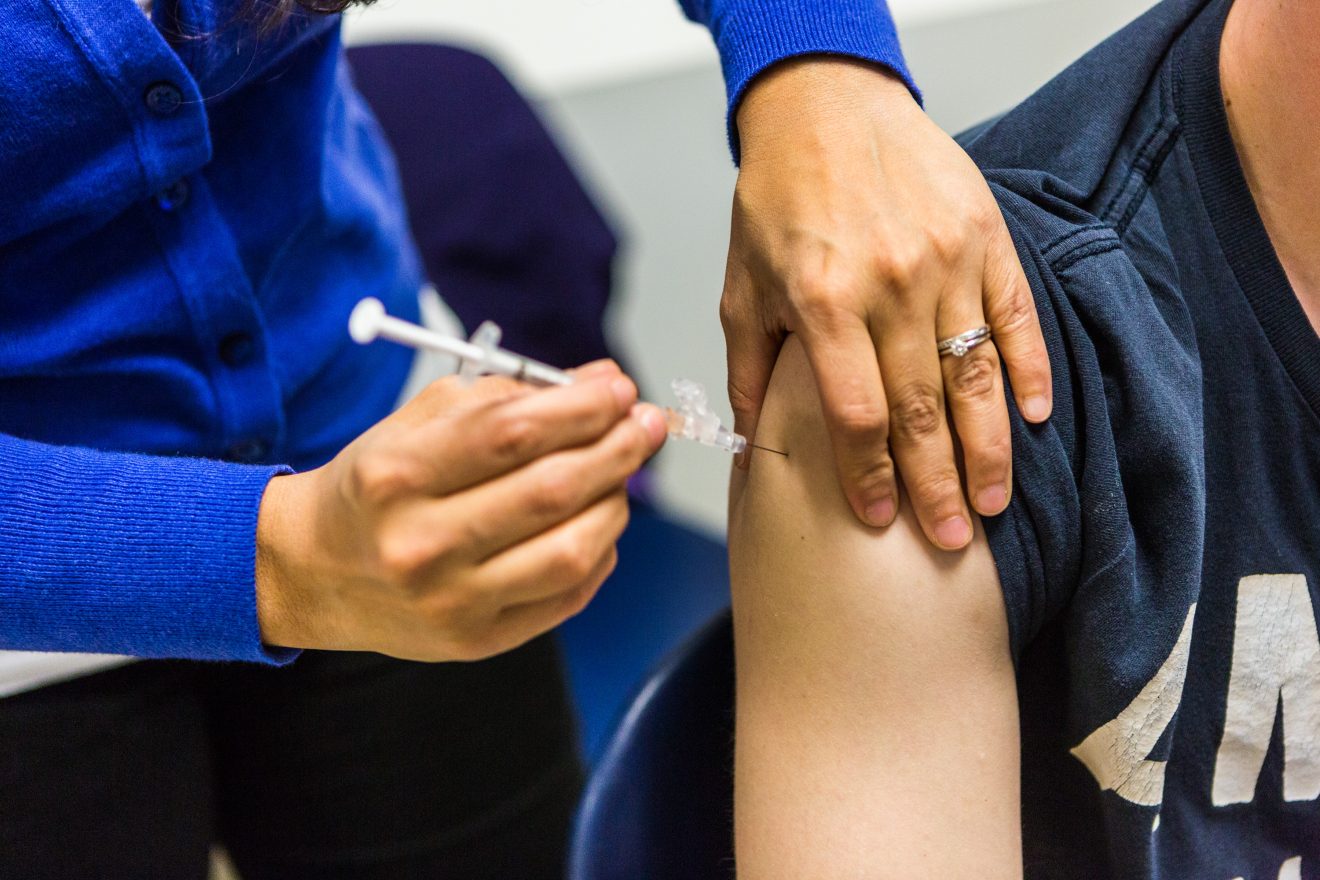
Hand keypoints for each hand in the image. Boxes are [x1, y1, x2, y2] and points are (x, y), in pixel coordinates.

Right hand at [254, 362, 666, 661]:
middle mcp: (420, 544)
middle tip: (645, 425)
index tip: (620, 390)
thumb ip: (510, 396)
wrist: (317, 572)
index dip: (582, 408)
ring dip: (616, 502)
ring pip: (572, 550)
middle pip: (551, 491)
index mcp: (396, 476)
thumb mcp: (420, 422)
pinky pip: (568, 595)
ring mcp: (450, 602)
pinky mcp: (476, 642)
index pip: (513, 433)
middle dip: (616, 450)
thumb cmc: (378, 486)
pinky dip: (599, 552)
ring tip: (620, 474)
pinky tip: (596, 522)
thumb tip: (602, 383)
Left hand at [724, 57, 1051, 549]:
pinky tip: (1031, 420)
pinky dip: (1028, 372)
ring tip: (993, 504)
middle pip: (921, 411)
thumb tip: (750, 446)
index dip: (869, 477)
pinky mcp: (986, 239)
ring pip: (975, 377)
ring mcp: (946, 262)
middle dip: (936, 487)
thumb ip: (750, 370)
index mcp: (823, 303)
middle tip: (951, 542)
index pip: (855, 416)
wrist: (827, 105)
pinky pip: (1015, 319)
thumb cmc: (778, 200)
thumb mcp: (742, 286)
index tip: (877, 520)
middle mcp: (890, 287)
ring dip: (988, 450)